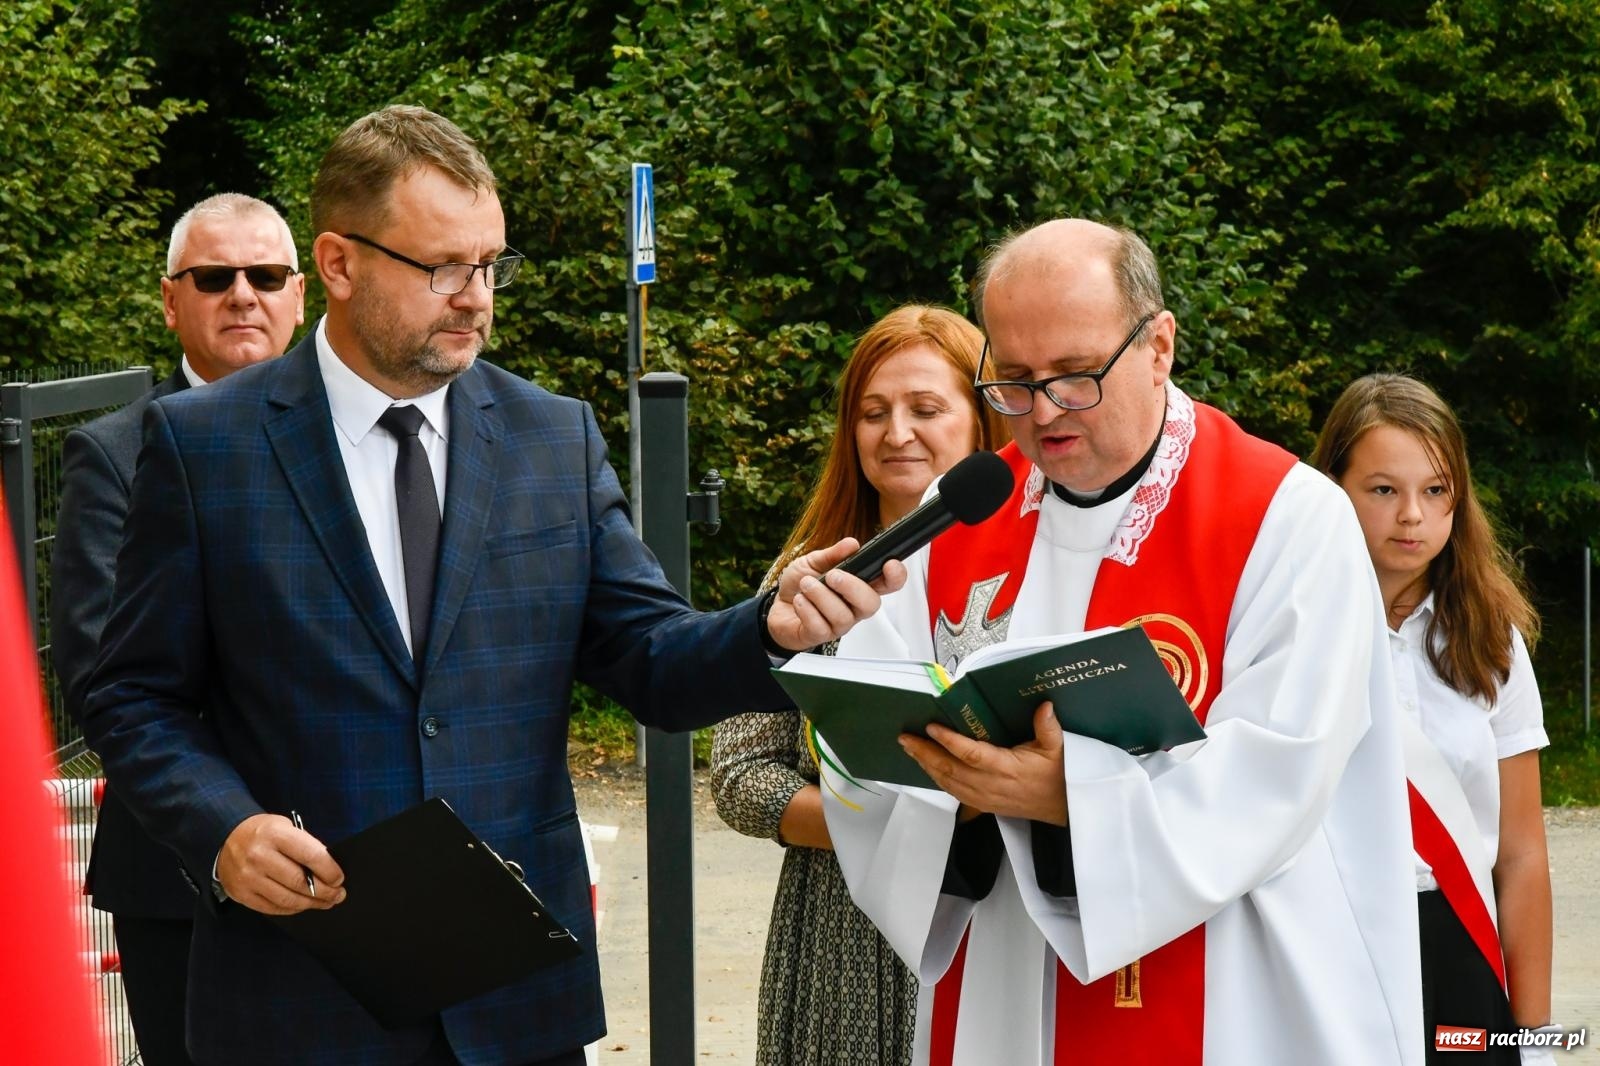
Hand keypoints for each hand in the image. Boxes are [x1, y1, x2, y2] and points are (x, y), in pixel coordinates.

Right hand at [217, 813, 345, 914]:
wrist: (227, 837)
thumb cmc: (265, 832)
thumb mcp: (286, 827)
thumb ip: (306, 846)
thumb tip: (330, 871)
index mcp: (275, 834)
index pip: (311, 855)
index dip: (330, 871)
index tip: (339, 879)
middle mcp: (259, 856)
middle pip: (300, 882)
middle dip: (324, 892)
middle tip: (338, 895)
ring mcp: (248, 877)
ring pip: (287, 899)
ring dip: (311, 904)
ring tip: (325, 902)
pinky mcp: (241, 894)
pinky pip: (273, 908)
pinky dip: (292, 909)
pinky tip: (303, 905)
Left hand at [764, 537, 905, 651]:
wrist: (777, 607)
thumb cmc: (800, 585)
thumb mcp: (813, 562)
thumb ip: (833, 554)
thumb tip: (852, 544)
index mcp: (859, 586)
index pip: (888, 584)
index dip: (896, 576)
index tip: (889, 564)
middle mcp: (854, 608)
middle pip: (871, 604)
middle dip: (852, 587)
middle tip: (832, 576)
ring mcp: (839, 624)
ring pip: (843, 616)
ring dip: (821, 595)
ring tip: (805, 584)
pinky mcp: (820, 636)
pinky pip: (820, 626)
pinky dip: (806, 609)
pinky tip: (799, 601)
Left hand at [899, 702, 1067, 824]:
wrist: (1063, 807)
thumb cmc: (1058, 776)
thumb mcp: (1058, 748)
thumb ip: (1048, 727)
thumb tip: (1044, 706)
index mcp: (1007, 769)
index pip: (972, 754)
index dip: (949, 741)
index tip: (932, 727)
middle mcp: (991, 785)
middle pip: (950, 769)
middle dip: (925, 752)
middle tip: (906, 737)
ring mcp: (984, 797)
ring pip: (947, 782)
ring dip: (926, 765)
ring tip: (910, 748)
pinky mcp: (982, 804)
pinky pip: (953, 792)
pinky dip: (936, 778)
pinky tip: (926, 766)